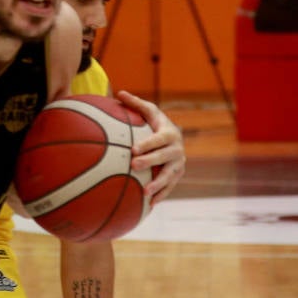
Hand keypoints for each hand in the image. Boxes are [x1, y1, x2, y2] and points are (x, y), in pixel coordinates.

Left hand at [116, 90, 185, 204]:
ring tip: (145, 192)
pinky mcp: (177, 176)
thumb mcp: (148, 111)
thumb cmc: (155, 123)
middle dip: (150, 162)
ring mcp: (179, 164)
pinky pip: (169, 188)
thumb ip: (135, 103)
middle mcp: (177, 149)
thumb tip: (118, 92)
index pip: (158, 139)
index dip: (148, 144)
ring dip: (158, 185)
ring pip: (169, 176)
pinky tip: (149, 205)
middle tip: (134, 165)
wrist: (174, 137)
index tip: (133, 149)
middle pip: (164, 157)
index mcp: (169, 133)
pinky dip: (160, 196)